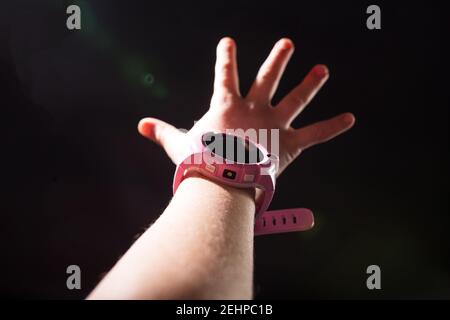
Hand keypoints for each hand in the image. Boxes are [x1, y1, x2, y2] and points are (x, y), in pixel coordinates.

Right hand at [138, 37, 354, 175]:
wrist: (222, 179)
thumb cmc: (199, 162)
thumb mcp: (178, 144)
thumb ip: (162, 132)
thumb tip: (141, 125)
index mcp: (227, 106)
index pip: (225, 74)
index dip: (226, 57)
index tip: (229, 42)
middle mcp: (254, 108)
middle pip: (267, 78)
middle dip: (278, 59)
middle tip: (288, 44)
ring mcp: (274, 124)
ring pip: (296, 99)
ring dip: (311, 83)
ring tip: (323, 69)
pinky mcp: (289, 143)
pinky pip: (315, 134)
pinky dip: (332, 126)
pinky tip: (350, 118)